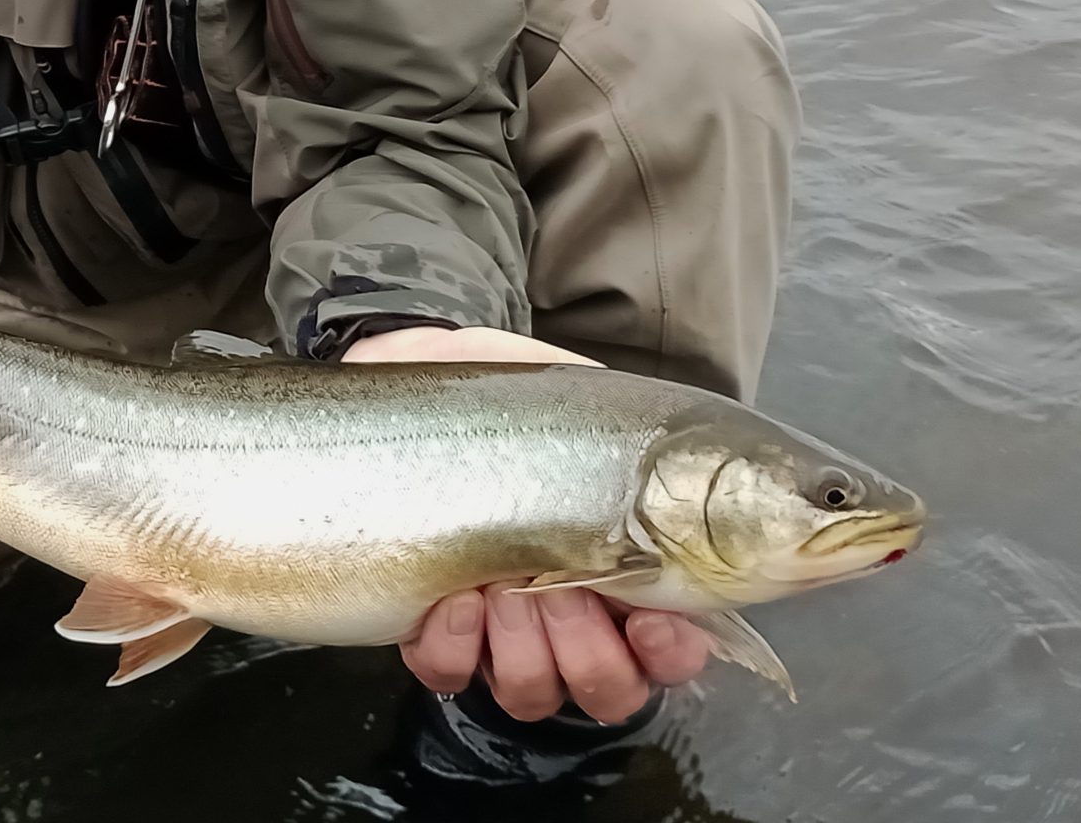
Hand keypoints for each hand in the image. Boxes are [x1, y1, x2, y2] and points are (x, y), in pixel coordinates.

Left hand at [348, 325, 715, 721]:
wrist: (407, 388)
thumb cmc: (504, 404)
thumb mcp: (575, 405)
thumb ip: (624, 437)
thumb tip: (657, 452)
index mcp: (620, 575)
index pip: (671, 650)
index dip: (672, 654)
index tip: (650, 619)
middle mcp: (568, 622)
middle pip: (608, 688)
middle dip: (588, 649)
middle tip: (562, 589)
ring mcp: (500, 637)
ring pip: (532, 692)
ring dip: (525, 652)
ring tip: (503, 586)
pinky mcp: (433, 632)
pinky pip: (450, 674)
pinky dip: (454, 648)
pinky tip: (455, 598)